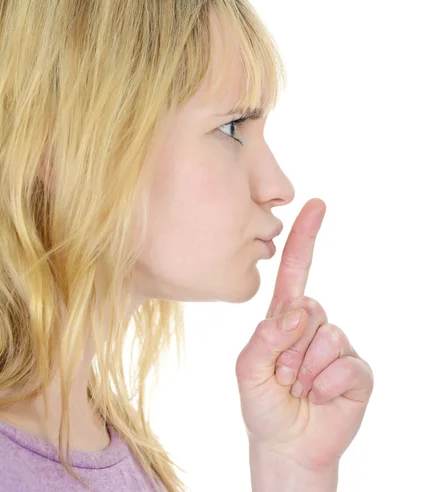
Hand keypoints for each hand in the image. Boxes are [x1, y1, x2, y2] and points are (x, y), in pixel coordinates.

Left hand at [235, 199, 373, 471]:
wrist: (287, 445)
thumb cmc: (263, 403)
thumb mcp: (247, 369)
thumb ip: (264, 338)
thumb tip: (297, 311)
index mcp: (285, 316)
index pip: (297, 269)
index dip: (304, 236)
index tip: (314, 203)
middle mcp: (314, 323)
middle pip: (308, 308)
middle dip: (289, 348)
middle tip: (282, 376)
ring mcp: (337, 346)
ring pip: (325, 337)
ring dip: (305, 371)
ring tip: (299, 388)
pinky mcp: (357, 369)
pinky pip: (345, 365)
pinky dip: (325, 387)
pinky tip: (319, 398)